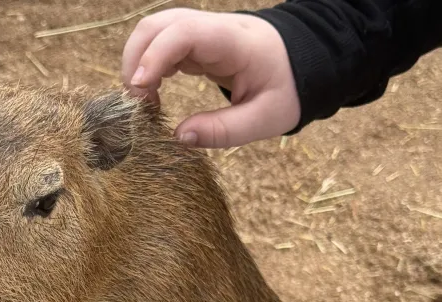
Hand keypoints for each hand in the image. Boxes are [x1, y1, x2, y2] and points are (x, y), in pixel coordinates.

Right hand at [122, 8, 300, 147]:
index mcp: (234, 42)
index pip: (184, 33)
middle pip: (157, 25)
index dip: (155, 57)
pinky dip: (149, 66)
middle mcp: (213, 28)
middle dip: (136, 60)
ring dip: (138, 63)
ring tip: (146, 102)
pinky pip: (162, 45)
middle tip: (138, 104)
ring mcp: (203, 33)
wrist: (305, 63)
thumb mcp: (264, 119)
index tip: (140, 90)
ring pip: (154, 32)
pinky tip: (154, 94)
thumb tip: (179, 137)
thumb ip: (223, 131)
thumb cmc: (287, 89)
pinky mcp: (197, 42)